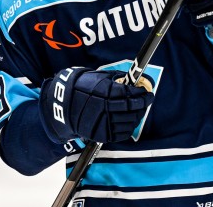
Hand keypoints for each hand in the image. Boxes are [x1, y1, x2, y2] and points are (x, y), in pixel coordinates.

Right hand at [39, 67, 153, 143]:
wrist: (64, 104)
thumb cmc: (84, 87)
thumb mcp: (101, 78)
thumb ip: (119, 80)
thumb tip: (137, 82)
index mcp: (106, 93)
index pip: (131, 96)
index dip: (143, 95)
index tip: (148, 93)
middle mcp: (105, 108)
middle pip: (132, 110)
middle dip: (142, 106)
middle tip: (145, 102)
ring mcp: (103, 123)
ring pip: (129, 123)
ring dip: (137, 116)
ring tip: (137, 111)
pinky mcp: (101, 134)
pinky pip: (122, 134)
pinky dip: (129, 127)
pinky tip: (129, 121)